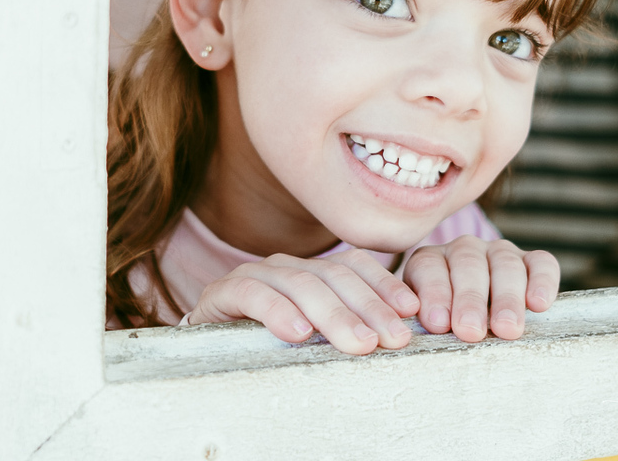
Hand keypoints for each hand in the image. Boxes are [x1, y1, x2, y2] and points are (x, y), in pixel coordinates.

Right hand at [186, 249, 420, 354]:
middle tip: (393, 339)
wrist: (206, 351)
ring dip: (334, 315)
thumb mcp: (315, 336)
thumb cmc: (268, 347)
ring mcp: (255, 274)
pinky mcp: (223, 291)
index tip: (411, 310)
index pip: (355, 266)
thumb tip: (400, 334)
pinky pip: (253, 294)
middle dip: (369, 308)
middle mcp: (287, 266)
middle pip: (335, 277)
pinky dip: (278, 311)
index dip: (384, 285)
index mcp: (312, 272)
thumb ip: (348, 326)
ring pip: (301, 285)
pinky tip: (298, 333)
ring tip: (359, 343)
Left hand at [403, 236, 558, 341]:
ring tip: (506, 329)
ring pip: (505, 265)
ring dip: (506, 298)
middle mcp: (464, 249)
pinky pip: (541, 263)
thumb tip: (417, 320)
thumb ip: (417, 317)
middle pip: (468, 266)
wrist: (468, 313)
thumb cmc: (443, 323)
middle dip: (470, 301)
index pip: (429, 269)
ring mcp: (498, 252)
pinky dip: (542, 281)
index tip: (438, 323)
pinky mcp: (531, 261)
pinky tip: (538, 305)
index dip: (434, 295)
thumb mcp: (423, 320)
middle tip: (470, 331)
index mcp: (429, 260)